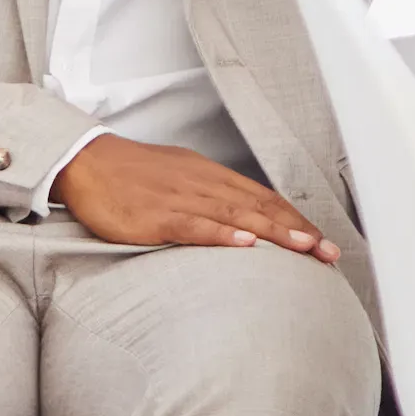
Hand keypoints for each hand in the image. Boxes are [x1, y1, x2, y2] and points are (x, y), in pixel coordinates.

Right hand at [51, 134, 339, 259]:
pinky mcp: (156, 216)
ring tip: (305, 249)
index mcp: (209, 176)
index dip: (296, 220)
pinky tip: (245, 244)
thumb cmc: (128, 173)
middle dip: (299, 231)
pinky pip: (195, 225)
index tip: (322, 241)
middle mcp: (203, 185)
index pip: (263, 198)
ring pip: (237, 216)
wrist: (84, 161)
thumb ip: (208, 196)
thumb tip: (237, 220)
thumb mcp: (177, 176)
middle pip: (260, 207)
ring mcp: (181, 199)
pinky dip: (222, 234)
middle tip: (329, 253)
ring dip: (275, 233)